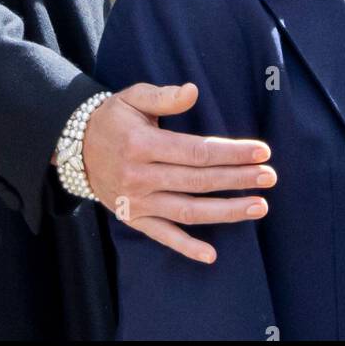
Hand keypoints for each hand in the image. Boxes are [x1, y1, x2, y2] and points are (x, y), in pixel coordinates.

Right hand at [81, 83, 275, 262]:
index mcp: (143, 145)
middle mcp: (141, 177)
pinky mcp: (134, 218)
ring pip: (188, 212)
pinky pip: (163, 236)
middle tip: (269, 177)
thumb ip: (164, 97)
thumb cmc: (112, 118)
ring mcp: (138, 202)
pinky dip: (186, 248)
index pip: (197, 151)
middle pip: (199, 182)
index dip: (231, 153)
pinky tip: (212, 255)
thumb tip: (193, 91)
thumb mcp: (133, 97)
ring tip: (258, 207)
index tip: (261, 151)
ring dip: (226, 212)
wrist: (75, 147)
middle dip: (238, 180)